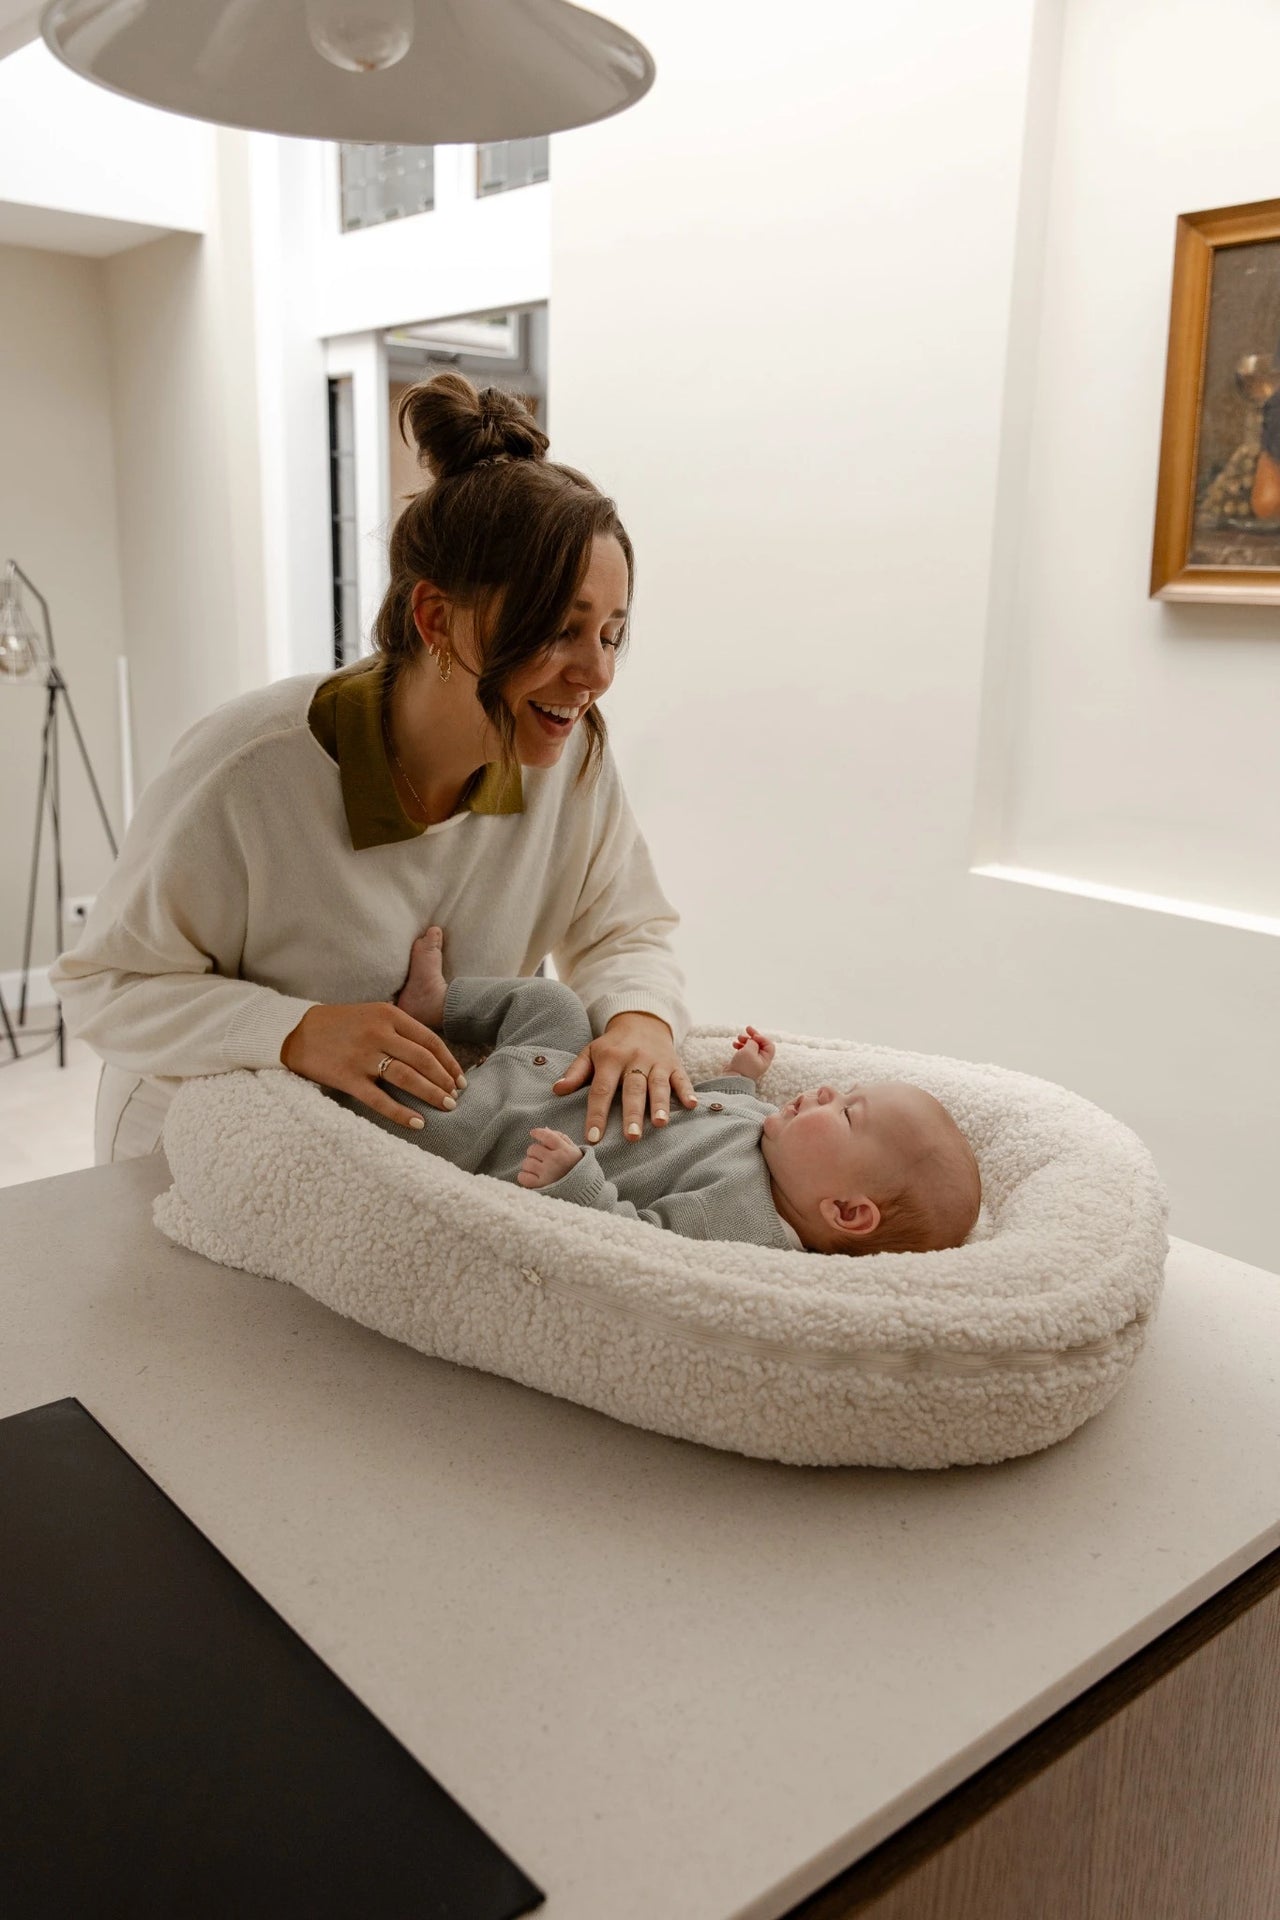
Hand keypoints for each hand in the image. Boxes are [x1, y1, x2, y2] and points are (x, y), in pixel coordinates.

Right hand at [280, 1002, 464, 1130]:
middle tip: (456, 1097)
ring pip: (407, 1078)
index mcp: (388, 1015)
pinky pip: (380, 1100)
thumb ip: (400, 1029)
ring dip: (431, 1094)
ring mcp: (363, 1057)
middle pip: (422, 1061)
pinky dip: (401, 1113)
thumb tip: (433, 1055)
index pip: (429, 1041)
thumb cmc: (341, 1024)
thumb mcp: (373, 1014)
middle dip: (444, 1081)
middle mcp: (378, 1034)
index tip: (459, 1078)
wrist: (297, 1031)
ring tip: (446, 1107)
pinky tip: (418, 1123)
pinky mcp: (347, 1078)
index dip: (448, 1062)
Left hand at [518, 1127, 584, 1188]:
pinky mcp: (541, 1187)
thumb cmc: (578, 1169)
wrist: (584, 1193)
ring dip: (530, 1164)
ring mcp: (547, 1174)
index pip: (547, 1136)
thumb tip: (544, 1129)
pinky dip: (524, 1176)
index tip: (533, 1133)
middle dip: (534, 1151)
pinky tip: (533, 1177)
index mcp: (565, 1151)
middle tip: (541, 1157)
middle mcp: (555, 1161)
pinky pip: (523, 1177)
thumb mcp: (575, 1151)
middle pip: (533, 1149)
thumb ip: (561, 1138)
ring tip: (539, 1169)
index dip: (538, 1132)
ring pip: (527, 1162)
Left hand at [552, 1010, 697, 1143]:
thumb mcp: (590, 1052)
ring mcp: (657, 1061)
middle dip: (633, 1114)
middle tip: (631, 1138)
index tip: (593, 1137)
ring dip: (660, 1104)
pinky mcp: (674, 1063)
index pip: (601, 1089)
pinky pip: (682, 1077)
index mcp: (610, 1058)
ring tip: (660, 1124)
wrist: (641, 1020)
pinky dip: (687, 1090)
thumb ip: (576, 1072)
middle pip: (633, 1089)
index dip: (597, 1114)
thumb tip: (557, 1090)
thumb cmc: (612, 1046)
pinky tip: (691, 1105)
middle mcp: (634, 1059)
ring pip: (658, 1084)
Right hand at [721, 1025, 774, 1081]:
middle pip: (759, 1044)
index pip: (769, 1044)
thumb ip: (753, 1043)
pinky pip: (744, 1051)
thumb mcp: (749, 1051)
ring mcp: (752, 1061)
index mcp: (765, 1059)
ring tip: (738, 1038)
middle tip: (746, 1029)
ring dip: (745, 1040)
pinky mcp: (744, 1062)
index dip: (762, 1037)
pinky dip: (740, 1046)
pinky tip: (734, 1044)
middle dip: (752, 1036)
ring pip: (751, 1046)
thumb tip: (752, 1041)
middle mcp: (760, 1060)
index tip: (753, 1036)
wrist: (732, 1079)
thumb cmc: (743, 1066)